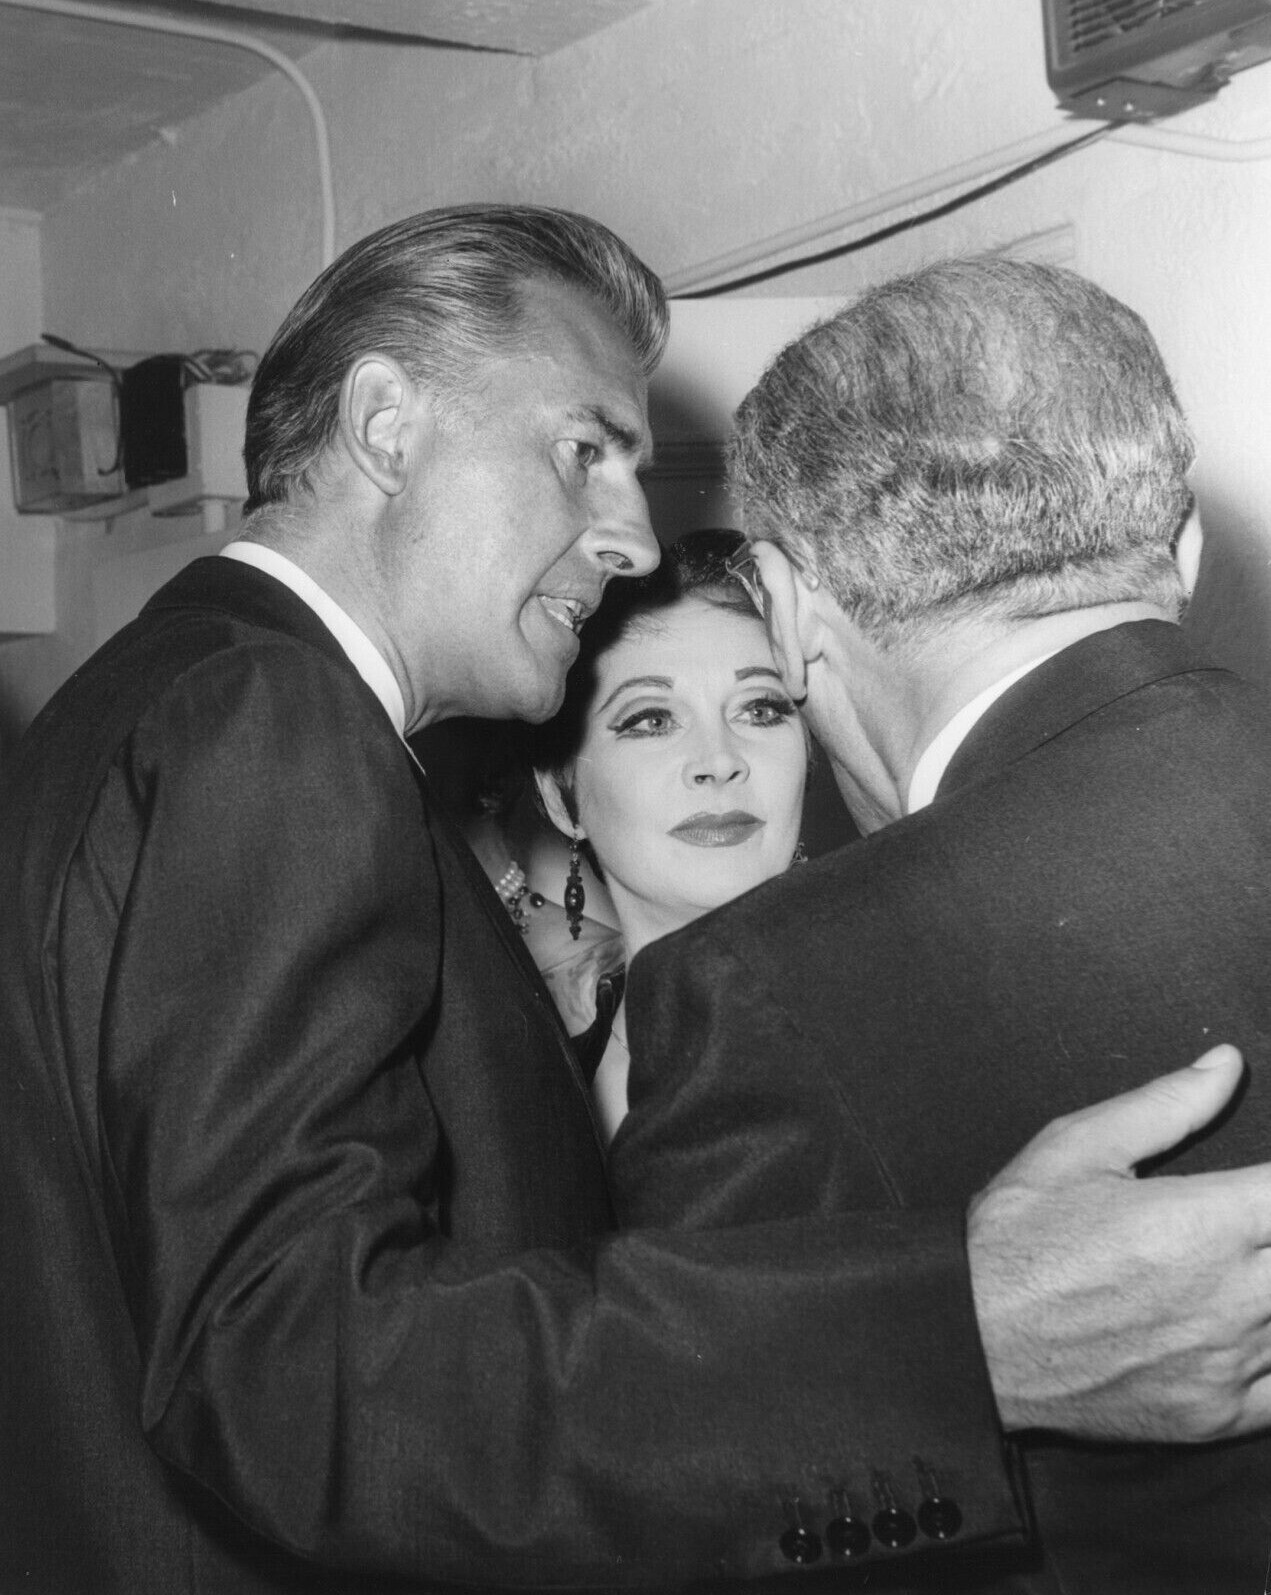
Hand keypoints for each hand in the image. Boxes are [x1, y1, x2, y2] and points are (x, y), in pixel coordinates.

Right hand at [968, 1045, 1270, 1441]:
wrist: (970, 1339)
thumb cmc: (1016, 1239)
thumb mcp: (1078, 1147)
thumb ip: (1167, 1103)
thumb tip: (1226, 1064)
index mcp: (1205, 1222)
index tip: (1257, 1188)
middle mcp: (1231, 1295)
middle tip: (1244, 1226)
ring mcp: (1229, 1362)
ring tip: (1233, 1268)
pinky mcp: (1219, 1415)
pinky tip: (1245, 1328)